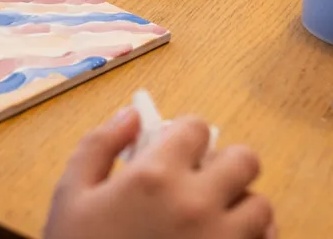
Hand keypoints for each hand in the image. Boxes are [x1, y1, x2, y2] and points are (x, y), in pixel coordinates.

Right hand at [44, 109, 275, 238]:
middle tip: (199, 179)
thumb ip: (100, 144)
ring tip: (212, 217)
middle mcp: (197, 204)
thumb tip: (132, 114)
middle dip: (223, 163)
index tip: (174, 148)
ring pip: (261, 206)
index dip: (184, 134)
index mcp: (155, 176)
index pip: (196, 128)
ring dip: (240, 205)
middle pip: (244, 160)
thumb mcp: (72, 193)